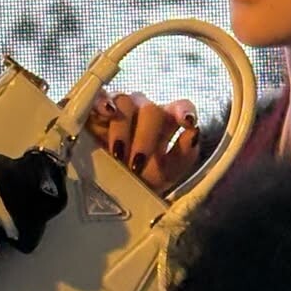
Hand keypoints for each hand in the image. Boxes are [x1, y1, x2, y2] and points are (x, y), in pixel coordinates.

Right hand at [85, 89, 200, 194]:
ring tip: (117, 154)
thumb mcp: (168, 172)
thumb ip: (186, 153)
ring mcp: (120, 107)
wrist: (112, 192)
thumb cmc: (144, 179)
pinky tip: (106, 112)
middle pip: (150, 110)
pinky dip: (102, 102)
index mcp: (167, 121)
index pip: (181, 107)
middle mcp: (144, 110)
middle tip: (136, 165)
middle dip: (145, 138)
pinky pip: (99, 97)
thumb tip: (194, 133)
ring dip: (122, 129)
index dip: (184, 111)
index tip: (187, 122)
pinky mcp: (96, 109)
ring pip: (124, 102)